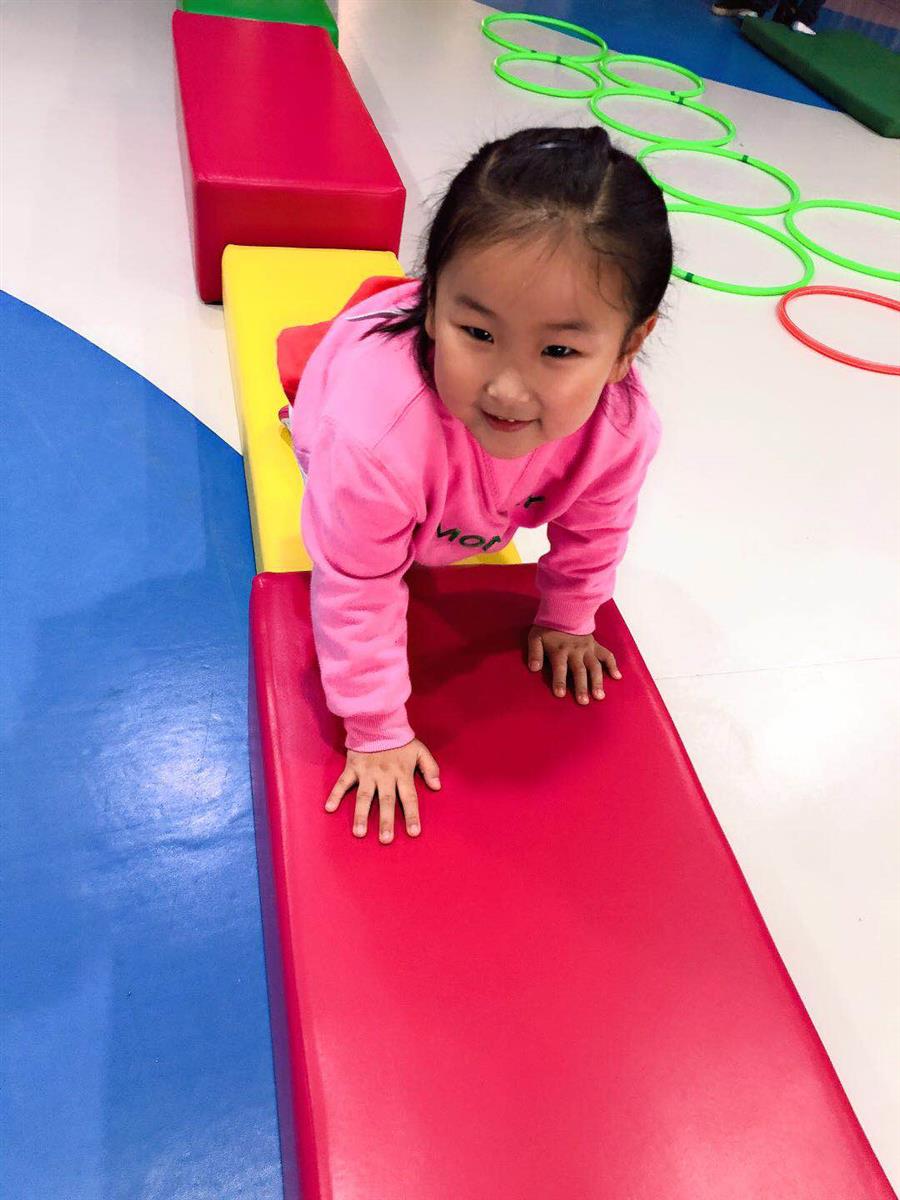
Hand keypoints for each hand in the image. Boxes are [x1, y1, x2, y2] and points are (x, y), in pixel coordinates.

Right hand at [324, 738, 440, 842]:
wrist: (378, 721)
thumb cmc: (400, 740)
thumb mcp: (420, 750)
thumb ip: (430, 768)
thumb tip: (437, 787)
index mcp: (402, 773)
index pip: (409, 797)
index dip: (412, 815)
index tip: (413, 833)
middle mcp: (384, 776)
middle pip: (386, 801)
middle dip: (386, 821)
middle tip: (386, 840)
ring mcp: (367, 772)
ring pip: (364, 796)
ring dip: (361, 814)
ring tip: (359, 832)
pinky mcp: (352, 767)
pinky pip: (342, 783)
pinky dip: (334, 795)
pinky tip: (329, 809)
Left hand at [527, 624, 621, 704]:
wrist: (564, 610)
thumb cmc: (548, 627)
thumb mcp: (535, 638)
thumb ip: (535, 653)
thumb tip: (534, 668)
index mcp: (560, 650)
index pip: (560, 668)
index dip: (559, 681)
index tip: (560, 694)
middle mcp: (575, 651)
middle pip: (579, 671)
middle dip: (581, 686)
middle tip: (583, 701)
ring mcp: (588, 649)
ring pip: (595, 666)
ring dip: (597, 681)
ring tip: (599, 696)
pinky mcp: (596, 646)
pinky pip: (607, 655)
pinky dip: (613, 665)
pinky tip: (617, 677)